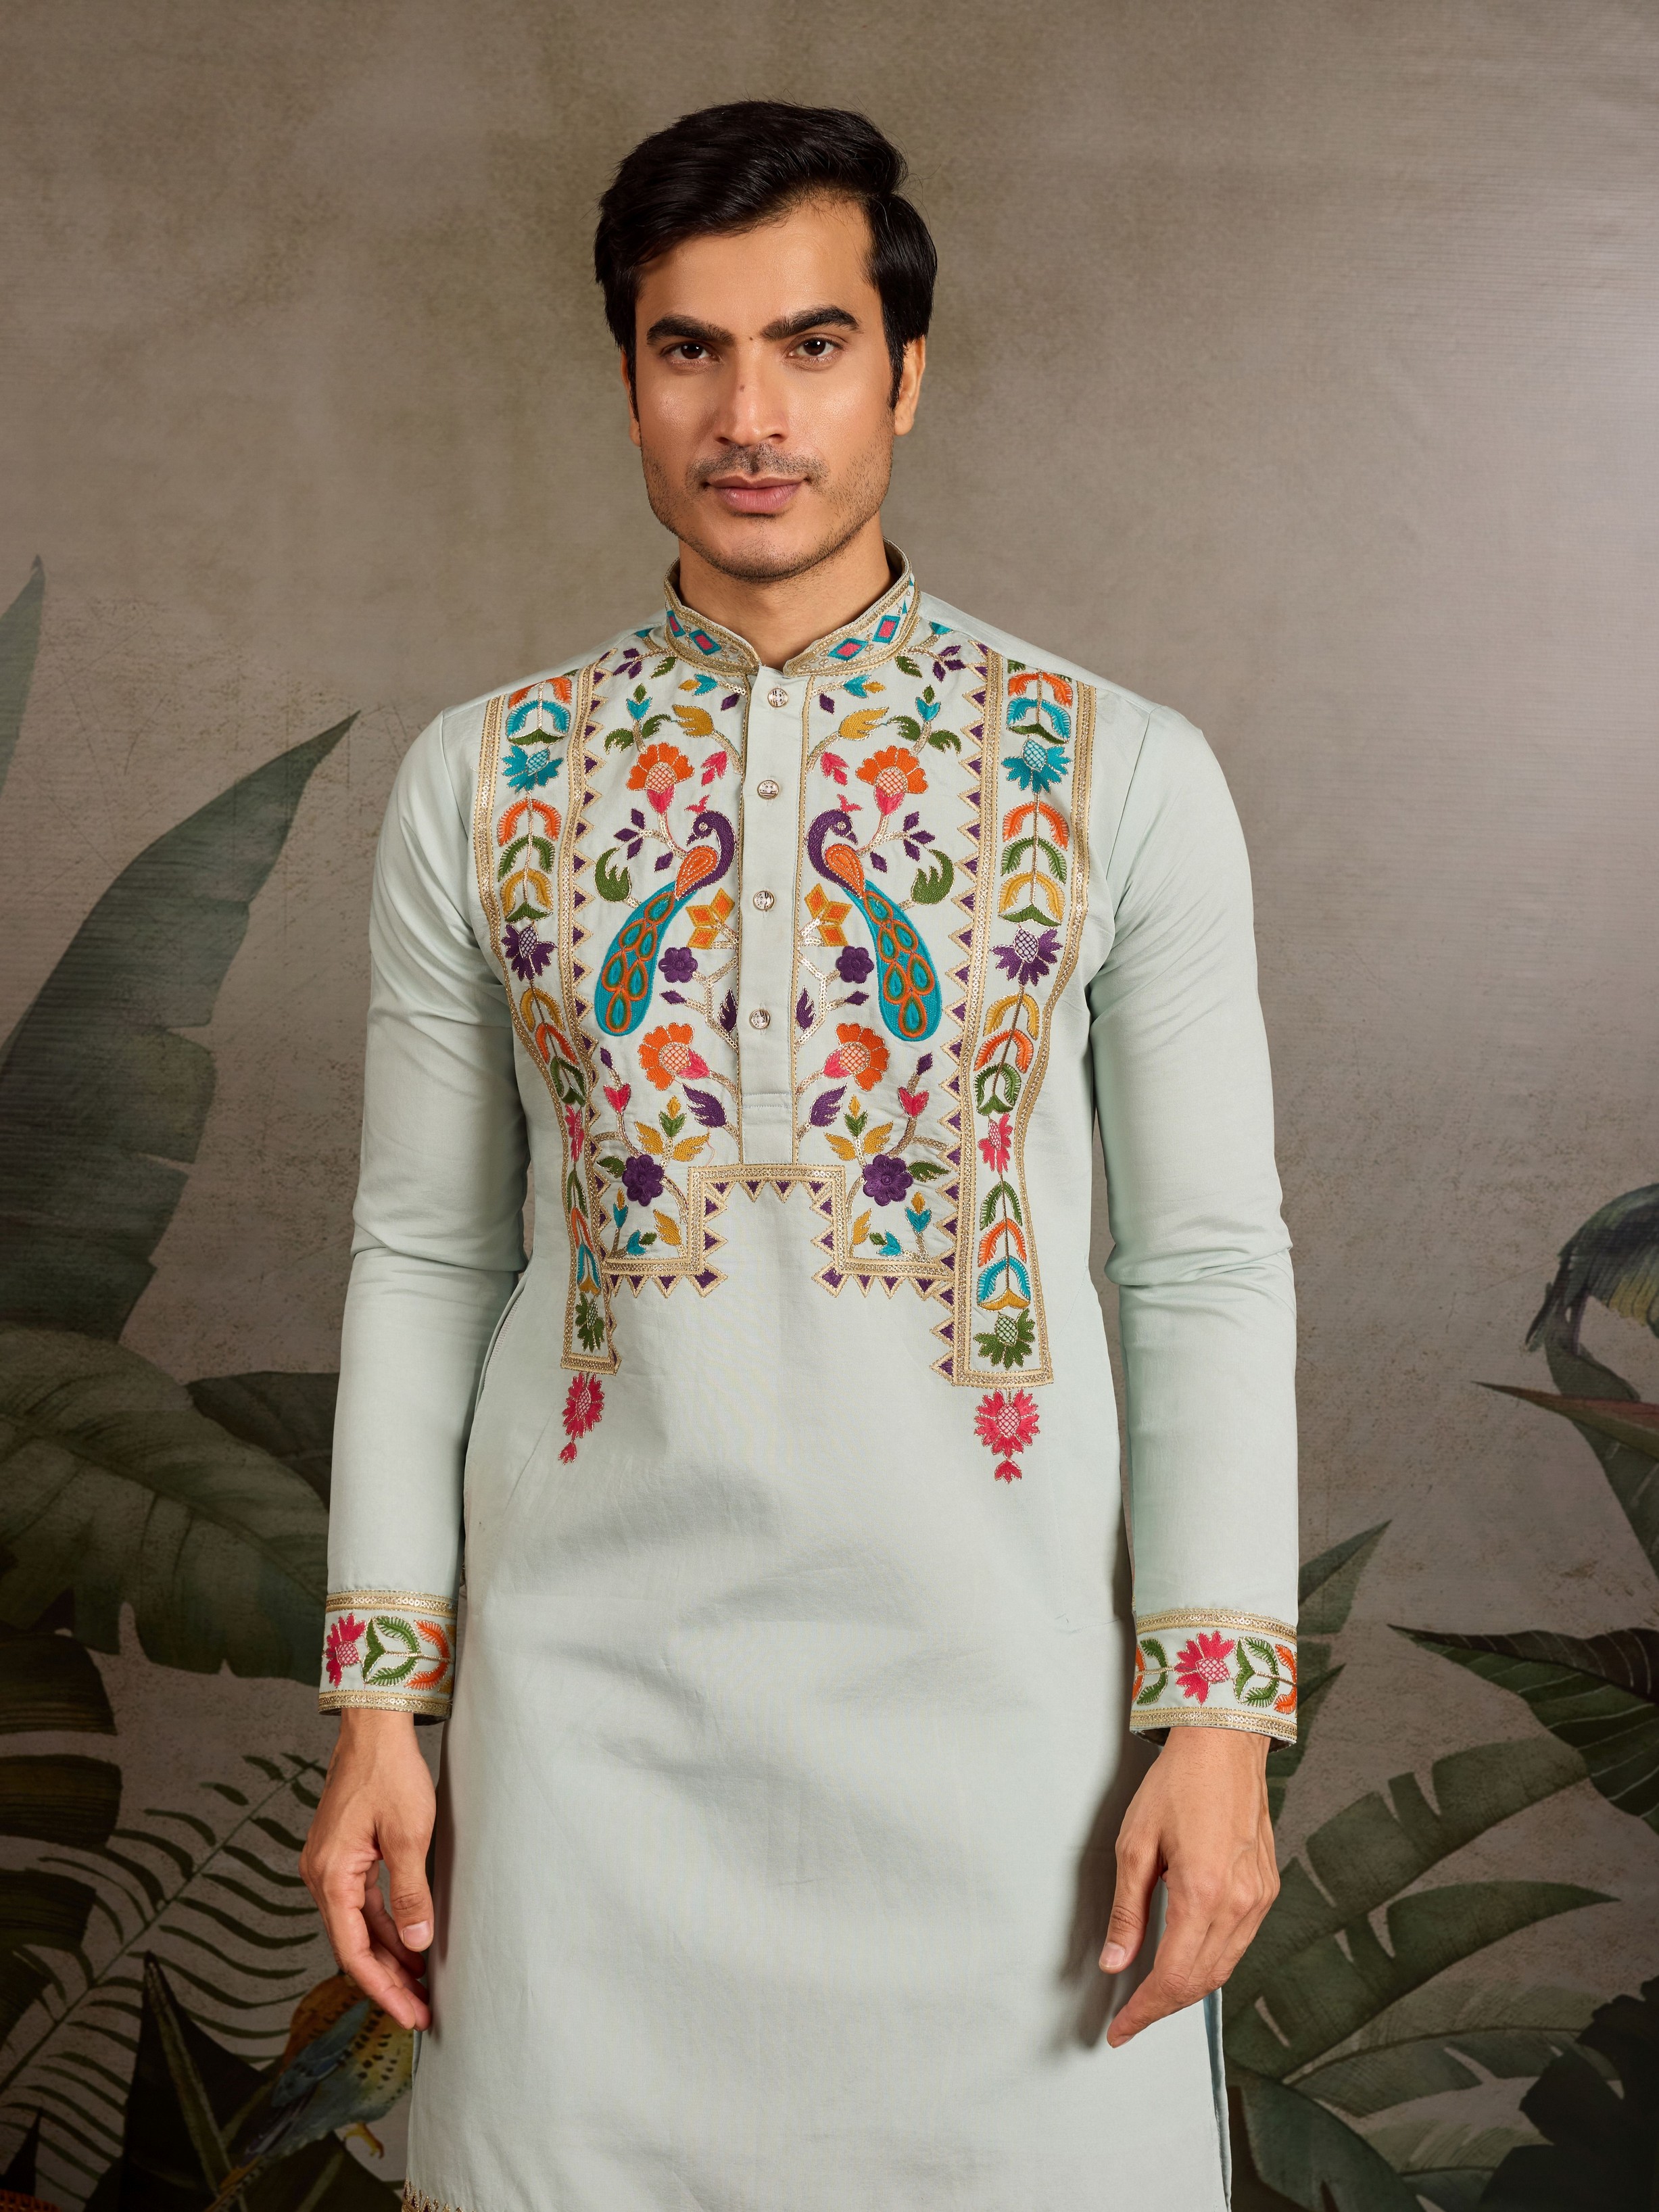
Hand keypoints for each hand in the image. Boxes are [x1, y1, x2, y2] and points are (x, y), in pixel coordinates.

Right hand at [300, 1708, 436, 2030]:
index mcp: (331, 1877)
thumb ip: (410, 1895)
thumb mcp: (410, 1836)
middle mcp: (321, 1876)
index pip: (355, 1952)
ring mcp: (330, 1865)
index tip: (409, 2016)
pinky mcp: (343, 1855)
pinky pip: (363, 1903)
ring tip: (421, 1985)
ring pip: (360, 1926)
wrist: (373, 1727)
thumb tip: (416, 1947)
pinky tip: (409, 1943)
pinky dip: (385, 1925)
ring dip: (388, 1955)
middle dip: (388, 1981)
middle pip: (354, 1945)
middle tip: (420, 2012)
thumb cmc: (390, 1773)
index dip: (383, 1990)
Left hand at [1101, 1725, 1278, 2047]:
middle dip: (1162, 2007)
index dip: (1143, 2012)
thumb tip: (1115, 1963)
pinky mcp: (1267, 1890)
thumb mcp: (1135, 1843)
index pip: (1172, 1978)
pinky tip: (1188, 1958)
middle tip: (1130, 2017)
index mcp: (1202, 1894)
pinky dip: (1212, 1962)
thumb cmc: (1177, 1783)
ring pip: (1224, 1968)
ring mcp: (1259, 1899)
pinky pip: (1240, 1943)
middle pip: (1201, 1982)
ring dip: (1188, 1989)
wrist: (1225, 1745)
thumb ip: (1128, 1910)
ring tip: (1152, 1994)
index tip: (1119, 2030)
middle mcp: (1239, 1904)